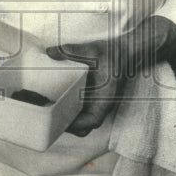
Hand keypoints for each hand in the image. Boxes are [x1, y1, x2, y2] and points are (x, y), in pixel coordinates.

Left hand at [46, 16, 175, 137]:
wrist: (125, 51)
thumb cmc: (112, 53)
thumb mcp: (93, 49)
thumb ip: (73, 50)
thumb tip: (52, 52)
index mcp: (105, 97)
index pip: (93, 121)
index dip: (77, 125)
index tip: (61, 121)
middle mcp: (102, 104)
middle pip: (85, 126)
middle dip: (68, 125)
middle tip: (50, 116)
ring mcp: (98, 102)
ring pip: (83, 120)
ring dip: (68, 118)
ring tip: (51, 110)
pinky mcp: (93, 98)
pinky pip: (81, 110)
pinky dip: (69, 109)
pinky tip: (57, 100)